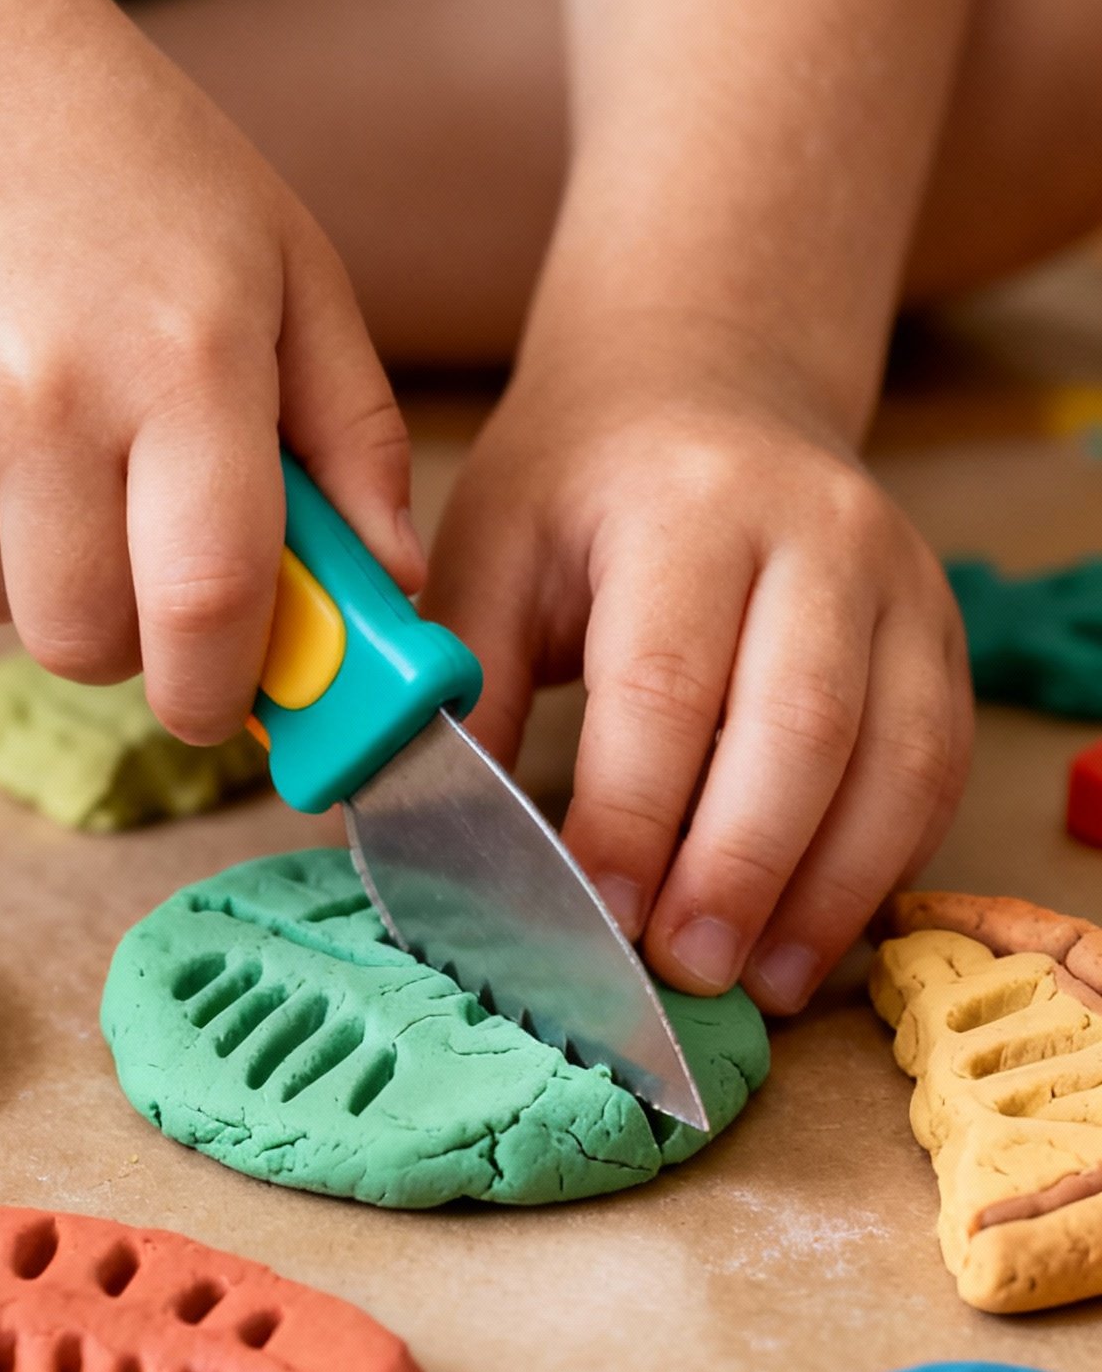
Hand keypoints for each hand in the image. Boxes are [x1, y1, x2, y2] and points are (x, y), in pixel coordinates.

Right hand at [0, 0, 419, 740]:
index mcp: (188, 362)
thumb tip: (390, 591)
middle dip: (128, 637)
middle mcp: (50, 397)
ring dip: (31, 576)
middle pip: (87, 640)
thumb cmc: (134, 167)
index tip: (228, 704)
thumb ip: (355, 438)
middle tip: (141, 561)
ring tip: (49, 454)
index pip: (208, 602)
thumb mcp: (288, 269)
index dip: (222, 688)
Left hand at [426, 364, 971, 1014]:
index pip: (664, 681)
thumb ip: (466, 682)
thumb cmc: (582, 485)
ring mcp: (900, 582)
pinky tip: (818, 936)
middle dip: (739, 869)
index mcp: (684, 502)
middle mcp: (817, 531)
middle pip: (800, 724)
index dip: (633, 813)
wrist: (708, 384)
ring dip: (827, 890)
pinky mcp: (940, 636)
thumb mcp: (493, 548)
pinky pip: (937, 767)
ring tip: (761, 987)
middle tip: (682, 971)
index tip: (598, 916)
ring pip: (895, 756)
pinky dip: (884, 865)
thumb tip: (430, 836)